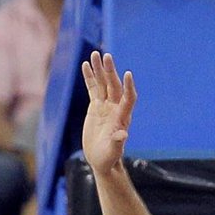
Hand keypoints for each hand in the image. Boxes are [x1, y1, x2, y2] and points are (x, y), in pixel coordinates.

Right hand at [81, 51, 135, 177]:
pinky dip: (90, 77)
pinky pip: (93, 88)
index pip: (128, 98)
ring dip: (99, 69)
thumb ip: (117, 142)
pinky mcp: (95, 106)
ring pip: (103, 84)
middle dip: (110, 71)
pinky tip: (86, 65)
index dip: (129, 86)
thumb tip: (123, 134)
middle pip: (114, 85)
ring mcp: (105, 106)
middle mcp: (115, 108)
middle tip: (106, 56)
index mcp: (122, 117)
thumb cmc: (108, 158)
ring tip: (95, 54)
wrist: (100, 159)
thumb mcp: (112, 151)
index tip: (128, 74)